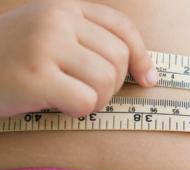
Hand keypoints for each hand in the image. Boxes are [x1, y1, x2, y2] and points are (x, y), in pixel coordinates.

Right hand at [0, 0, 156, 116]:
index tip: (148, 79)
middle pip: (118, 58)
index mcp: (65, 6)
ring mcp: (45, 45)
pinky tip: (59, 105)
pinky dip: (80, 111)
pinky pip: (86, 102)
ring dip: (96, 99)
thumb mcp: (48, 33)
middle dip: (113, 84)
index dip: (142, 56)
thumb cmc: (11, 57)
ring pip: (106, 80)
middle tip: (90, 93)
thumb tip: (143, 70)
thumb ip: (87, 40)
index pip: (123, 28)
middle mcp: (57, 19)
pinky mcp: (34, 76)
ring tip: (72, 98)